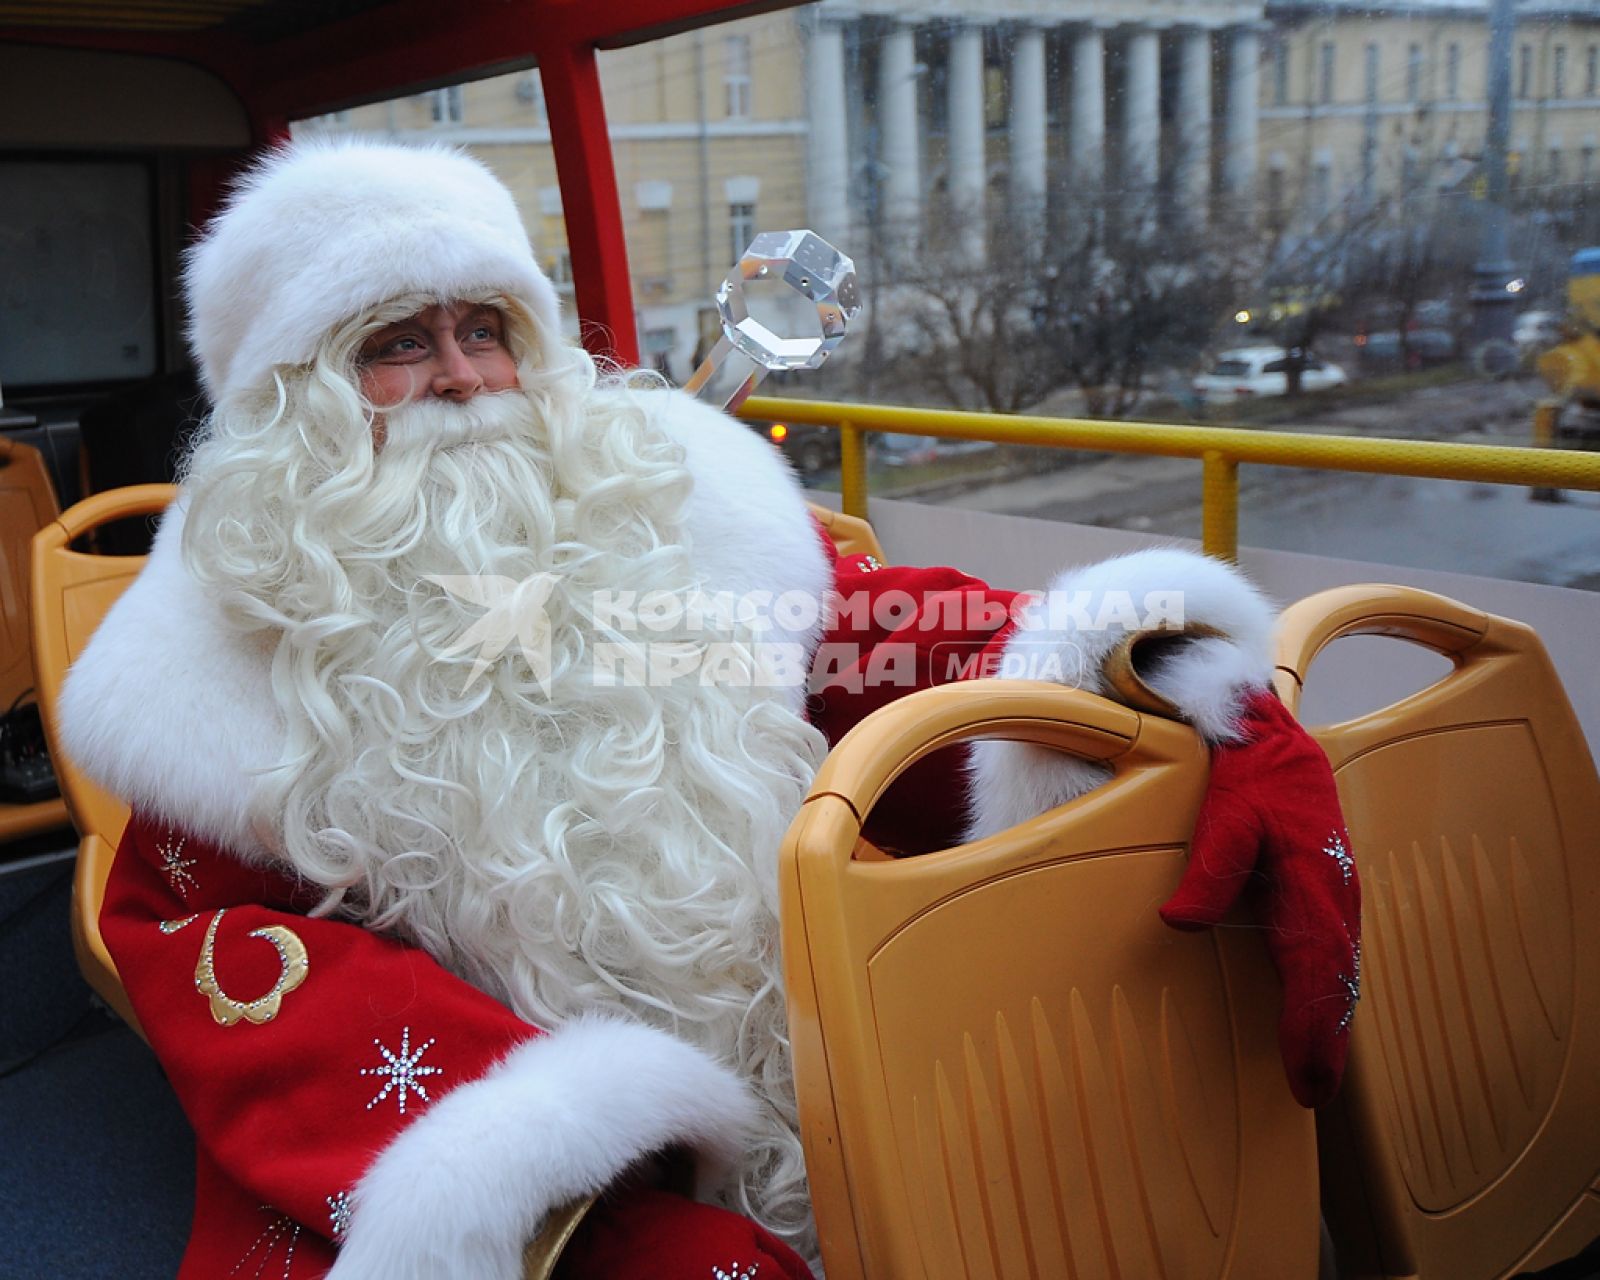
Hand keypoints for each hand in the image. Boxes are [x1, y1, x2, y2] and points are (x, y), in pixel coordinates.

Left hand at [1160, 690, 1360, 1107]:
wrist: (1277, 745)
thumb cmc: (1252, 782)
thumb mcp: (1225, 818)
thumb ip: (1208, 871)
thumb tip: (1178, 920)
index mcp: (1315, 885)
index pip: (1316, 969)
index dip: (1312, 1023)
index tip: (1305, 1069)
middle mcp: (1334, 899)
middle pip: (1335, 982)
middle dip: (1327, 1040)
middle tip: (1312, 1092)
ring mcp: (1334, 899)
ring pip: (1338, 974)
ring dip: (1331, 1025)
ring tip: (1317, 1078)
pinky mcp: (1322, 899)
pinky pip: (1331, 958)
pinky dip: (1328, 997)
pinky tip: (1318, 1026)